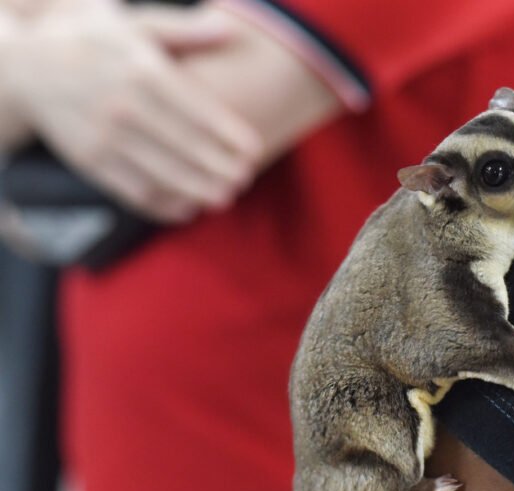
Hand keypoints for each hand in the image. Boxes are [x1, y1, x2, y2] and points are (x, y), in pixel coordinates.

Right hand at [0, 3, 262, 222]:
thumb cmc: (93, 40)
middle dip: (219, 167)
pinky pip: (131, 189)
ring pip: (161, 172)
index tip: (255, 151)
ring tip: (225, 197)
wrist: (24, 64)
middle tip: (246, 180)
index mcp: (142, 70)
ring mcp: (104, 135)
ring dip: (196, 190)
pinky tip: (186, 209)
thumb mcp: (134, 23)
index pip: (196, 109)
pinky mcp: (88, 159)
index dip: (229, 135)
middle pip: (184, 146)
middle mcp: (123, 104)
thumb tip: (229, 28)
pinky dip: (161, 204)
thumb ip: (183, 31)